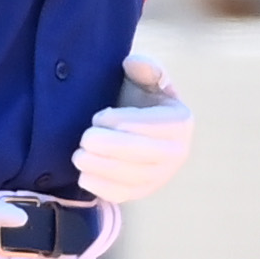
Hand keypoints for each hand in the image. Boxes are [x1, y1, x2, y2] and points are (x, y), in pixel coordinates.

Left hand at [73, 55, 193, 203]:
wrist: (133, 128)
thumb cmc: (137, 100)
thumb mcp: (143, 78)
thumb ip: (144, 68)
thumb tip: (133, 63)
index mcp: (180, 122)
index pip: (150, 126)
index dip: (120, 123)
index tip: (97, 117)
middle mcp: (176, 152)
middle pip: (141, 154)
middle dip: (107, 147)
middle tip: (84, 139)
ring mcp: (160, 176)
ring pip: (131, 177)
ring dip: (100, 168)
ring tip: (79, 156)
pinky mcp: (142, 191)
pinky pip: (123, 195)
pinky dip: (101, 187)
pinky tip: (84, 175)